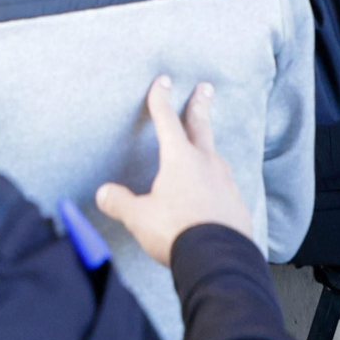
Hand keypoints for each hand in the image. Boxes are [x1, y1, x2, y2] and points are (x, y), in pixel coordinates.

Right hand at [95, 77, 254, 264]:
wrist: (218, 258)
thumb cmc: (176, 232)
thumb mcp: (139, 217)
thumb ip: (120, 203)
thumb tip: (103, 193)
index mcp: (179, 159)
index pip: (166, 121)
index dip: (161, 99)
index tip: (163, 81)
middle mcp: (205, 163)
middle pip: (200, 126)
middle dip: (200, 105)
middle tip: (206, 87)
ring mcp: (225, 182)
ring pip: (215, 154)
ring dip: (209, 144)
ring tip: (206, 143)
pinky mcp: (236, 203)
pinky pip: (225, 183)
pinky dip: (217, 178)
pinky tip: (215, 187)